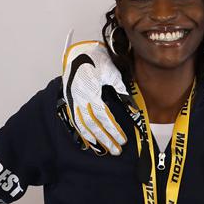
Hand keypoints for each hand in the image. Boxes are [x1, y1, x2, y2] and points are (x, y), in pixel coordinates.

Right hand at [62, 35, 128, 154]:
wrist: (80, 53)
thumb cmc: (98, 61)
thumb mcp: (113, 74)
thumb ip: (122, 92)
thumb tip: (133, 109)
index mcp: (90, 92)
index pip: (103, 116)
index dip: (112, 129)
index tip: (122, 140)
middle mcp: (79, 99)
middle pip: (93, 124)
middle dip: (105, 139)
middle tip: (116, 150)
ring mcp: (73, 101)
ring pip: (83, 125)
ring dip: (94, 139)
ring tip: (104, 150)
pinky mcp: (71, 101)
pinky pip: (76, 121)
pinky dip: (83, 132)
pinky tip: (89, 141)